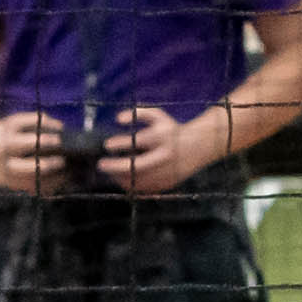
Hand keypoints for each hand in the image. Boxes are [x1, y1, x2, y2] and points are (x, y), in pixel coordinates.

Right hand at [0, 110, 74, 195]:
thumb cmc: (1, 133)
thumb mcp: (14, 122)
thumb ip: (37, 121)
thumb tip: (61, 128)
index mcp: (5, 144)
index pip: (27, 144)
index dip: (45, 142)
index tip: (60, 140)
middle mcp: (5, 163)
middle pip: (30, 169)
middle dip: (49, 165)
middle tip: (65, 161)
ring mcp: (7, 178)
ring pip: (33, 183)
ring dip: (54, 180)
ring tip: (70, 173)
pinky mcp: (10, 186)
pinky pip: (31, 190)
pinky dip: (48, 188)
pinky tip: (61, 182)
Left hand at [102, 108, 227, 194]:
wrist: (200, 147)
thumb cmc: (172, 130)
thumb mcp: (159, 116)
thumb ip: (139, 113)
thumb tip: (118, 119)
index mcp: (163, 137)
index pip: (138, 140)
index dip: (119, 143)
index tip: (106, 145)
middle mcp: (165, 155)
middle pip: (137, 165)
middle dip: (115, 166)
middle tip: (101, 164)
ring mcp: (167, 171)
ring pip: (139, 180)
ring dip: (121, 177)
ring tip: (110, 172)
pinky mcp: (168, 183)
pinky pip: (145, 188)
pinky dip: (132, 185)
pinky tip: (123, 179)